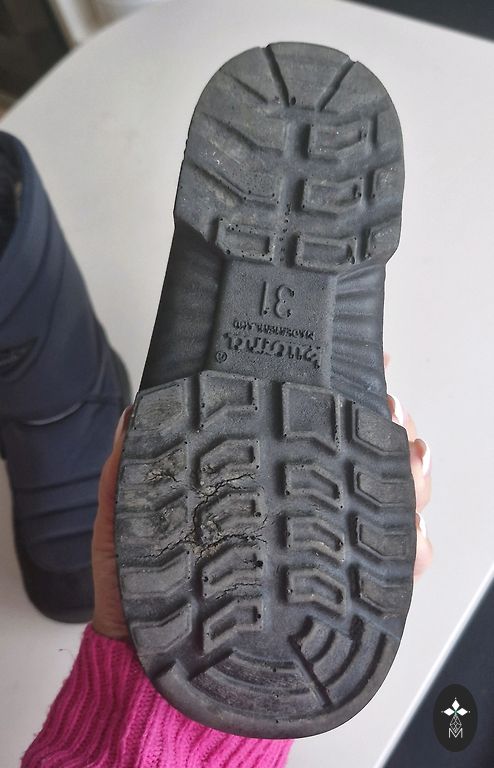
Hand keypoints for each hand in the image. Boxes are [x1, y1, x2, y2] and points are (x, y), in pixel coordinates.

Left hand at [92, 386, 432, 638]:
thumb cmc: (139, 586)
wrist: (150, 664)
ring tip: (409, 467)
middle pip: (361, 459)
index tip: (369, 366)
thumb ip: (133, 463)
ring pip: (389, 505)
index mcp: (254, 481)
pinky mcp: (333, 597)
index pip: (305, 428)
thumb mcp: (128, 512)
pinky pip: (392, 570)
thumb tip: (138, 409)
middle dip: (390, 429)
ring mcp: (315, 552)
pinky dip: (415, 550)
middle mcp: (291, 511)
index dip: (343, 393)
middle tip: (392, 417)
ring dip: (411, 481)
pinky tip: (412, 539)